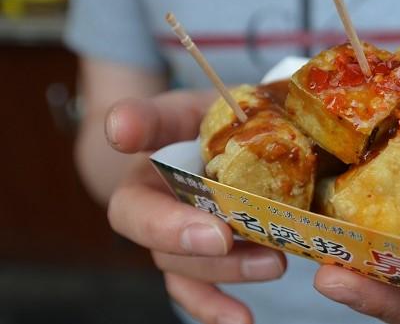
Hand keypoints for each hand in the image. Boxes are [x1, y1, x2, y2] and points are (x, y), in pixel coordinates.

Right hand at [105, 91, 286, 323]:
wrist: (248, 156)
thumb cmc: (237, 126)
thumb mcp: (234, 103)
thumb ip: (217, 102)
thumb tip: (156, 117)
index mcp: (163, 137)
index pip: (138, 125)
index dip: (131, 126)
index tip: (125, 132)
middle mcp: (156, 188)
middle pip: (143, 215)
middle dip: (176, 229)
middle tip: (220, 235)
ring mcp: (173, 230)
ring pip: (175, 259)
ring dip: (219, 268)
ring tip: (271, 264)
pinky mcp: (198, 260)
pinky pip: (195, 290)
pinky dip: (214, 308)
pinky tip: (239, 319)